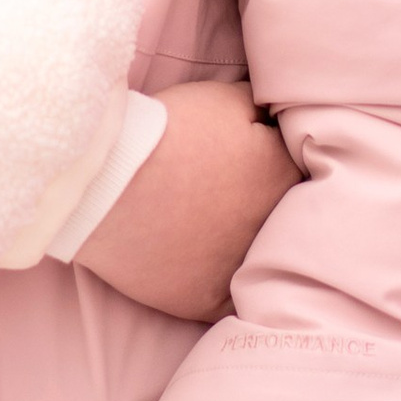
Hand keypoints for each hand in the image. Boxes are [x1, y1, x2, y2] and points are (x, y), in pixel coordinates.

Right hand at [72, 80, 294, 321]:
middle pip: (279, 214)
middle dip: (260, 199)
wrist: (107, 183)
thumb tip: (273, 115)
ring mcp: (239, 269)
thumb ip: (258, 106)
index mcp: (280, 176)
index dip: (267, 155)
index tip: (243, 153)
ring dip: (244, 242)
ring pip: (256, 258)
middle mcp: (271, 229)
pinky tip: (207, 264)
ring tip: (212, 224)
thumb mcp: (221, 99)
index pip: (292, 165)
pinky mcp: (206, 301)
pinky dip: (223, 284)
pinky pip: (230, 301)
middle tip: (225, 187)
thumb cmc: (165, 133)